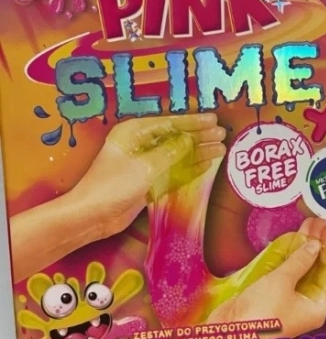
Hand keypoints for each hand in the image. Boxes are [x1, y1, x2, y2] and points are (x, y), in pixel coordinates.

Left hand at [75, 113, 225, 237]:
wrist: (91, 217)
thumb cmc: (112, 186)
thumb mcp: (144, 166)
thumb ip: (170, 152)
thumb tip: (190, 141)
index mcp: (134, 132)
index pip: (169, 123)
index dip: (193, 122)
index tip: (213, 120)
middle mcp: (140, 144)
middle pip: (175, 137)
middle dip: (199, 136)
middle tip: (222, 134)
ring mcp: (145, 163)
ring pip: (177, 155)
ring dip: (198, 152)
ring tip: (221, 149)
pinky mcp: (148, 182)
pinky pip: (174, 172)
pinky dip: (189, 169)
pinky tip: (207, 165)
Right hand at [208, 217, 325, 337]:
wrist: (229, 336)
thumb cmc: (261, 314)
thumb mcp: (283, 282)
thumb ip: (300, 261)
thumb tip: (315, 245)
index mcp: (316, 306)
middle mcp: (305, 303)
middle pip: (317, 268)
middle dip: (317, 244)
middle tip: (318, 221)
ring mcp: (288, 299)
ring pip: (301, 267)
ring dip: (303, 246)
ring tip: (307, 224)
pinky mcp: (272, 294)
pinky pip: (286, 271)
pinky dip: (289, 255)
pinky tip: (290, 239)